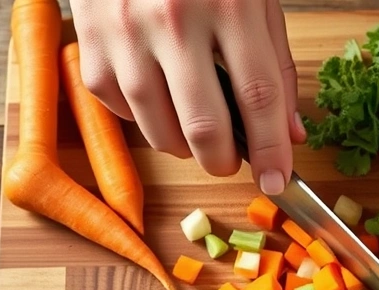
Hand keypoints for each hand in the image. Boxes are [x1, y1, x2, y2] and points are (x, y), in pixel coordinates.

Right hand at [69, 0, 305, 193]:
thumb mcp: (254, 1)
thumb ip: (276, 66)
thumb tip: (288, 135)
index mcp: (229, 5)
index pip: (259, 97)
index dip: (271, 149)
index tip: (278, 182)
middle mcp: (174, 21)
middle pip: (205, 126)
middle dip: (224, 162)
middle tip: (231, 161)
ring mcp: (125, 34)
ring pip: (159, 131)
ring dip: (185, 147)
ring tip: (197, 129)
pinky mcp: (89, 46)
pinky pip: (122, 111)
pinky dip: (145, 120)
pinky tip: (159, 96)